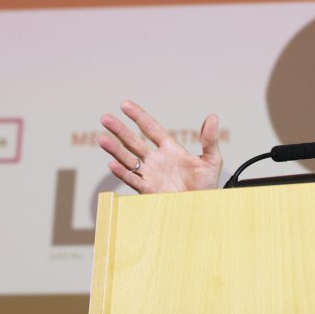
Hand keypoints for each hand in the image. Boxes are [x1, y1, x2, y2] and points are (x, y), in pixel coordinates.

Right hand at [98, 100, 222, 193]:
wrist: (201, 209)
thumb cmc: (207, 186)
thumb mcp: (211, 160)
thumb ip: (210, 140)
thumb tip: (213, 117)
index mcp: (169, 149)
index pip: (150, 128)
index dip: (138, 116)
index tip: (124, 105)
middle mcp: (156, 160)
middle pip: (133, 141)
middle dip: (119, 130)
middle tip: (105, 118)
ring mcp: (150, 174)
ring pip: (128, 159)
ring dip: (115, 149)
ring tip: (101, 139)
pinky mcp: (148, 190)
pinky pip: (132, 180)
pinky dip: (122, 173)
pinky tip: (113, 164)